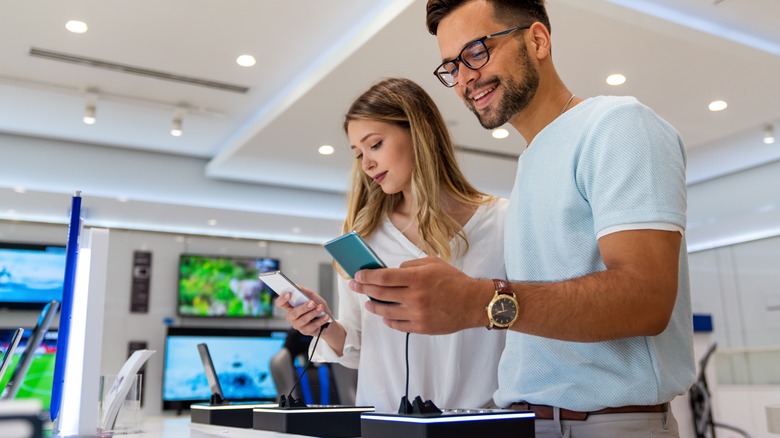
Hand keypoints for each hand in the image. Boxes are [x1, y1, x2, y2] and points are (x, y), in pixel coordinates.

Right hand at [274, 286, 332, 336]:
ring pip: (303, 320)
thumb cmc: (317, 306)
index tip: (289, 293)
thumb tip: (297, 286)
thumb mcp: (312, 296)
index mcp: (290, 307)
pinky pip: (312, 326)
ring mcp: (298, 325)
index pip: (280, 303)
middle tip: (312, 303)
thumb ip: (305, 291)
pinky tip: (326, 316)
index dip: (282, 299)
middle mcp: (291, 317)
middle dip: (303, 308)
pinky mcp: (305, 331)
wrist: (327, 319)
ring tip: (321, 308)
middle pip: (293, 313)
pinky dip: (320, 320)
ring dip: (314, 313)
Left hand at [349, 256, 489, 333]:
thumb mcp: (432, 263)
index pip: (383, 277)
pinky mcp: (420, 328)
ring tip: (368, 302)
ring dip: (373, 306)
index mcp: (417, 278)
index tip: (358, 275)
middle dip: (363, 289)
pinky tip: (384, 315)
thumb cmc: (454, 280)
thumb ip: (410, 266)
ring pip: (385, 312)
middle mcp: (415, 297)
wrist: (473, 303)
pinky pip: (396, 325)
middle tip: (354, 286)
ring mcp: (417, 314)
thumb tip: (391, 272)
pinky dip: (387, 320)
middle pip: (380, 294)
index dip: (366, 276)